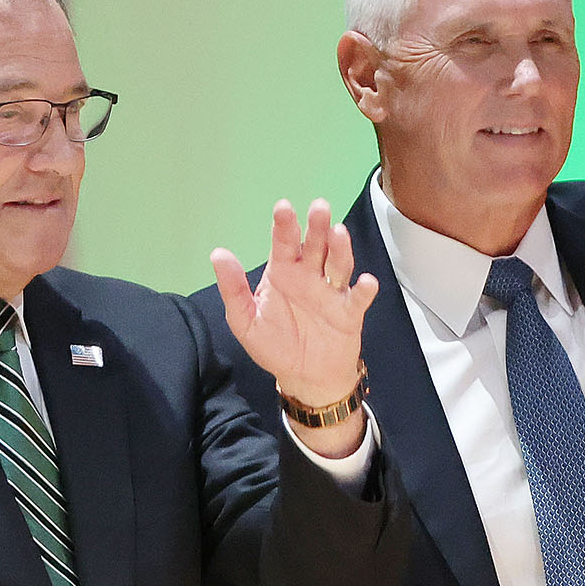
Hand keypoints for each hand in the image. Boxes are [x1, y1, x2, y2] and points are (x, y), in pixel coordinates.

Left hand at [209, 199, 377, 457]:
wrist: (304, 378)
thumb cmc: (275, 345)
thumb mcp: (245, 321)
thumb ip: (233, 289)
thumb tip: (218, 253)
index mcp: (283, 272)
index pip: (284, 243)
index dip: (284, 225)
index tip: (283, 208)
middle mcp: (310, 276)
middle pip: (316, 246)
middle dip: (317, 227)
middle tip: (319, 207)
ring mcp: (331, 292)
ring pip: (338, 265)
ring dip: (340, 249)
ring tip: (339, 232)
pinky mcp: (349, 313)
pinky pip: (357, 299)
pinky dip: (363, 290)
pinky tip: (366, 282)